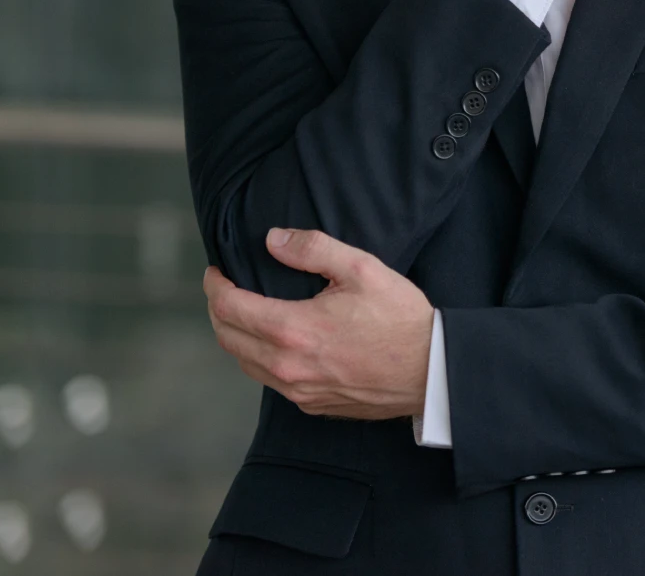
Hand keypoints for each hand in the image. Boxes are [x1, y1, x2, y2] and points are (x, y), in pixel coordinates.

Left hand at [203, 228, 433, 420]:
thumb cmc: (399, 319)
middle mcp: (286, 366)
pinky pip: (270, 382)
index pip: (229, 308)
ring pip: (245, 364)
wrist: (430, 370)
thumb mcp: (362, 269)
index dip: (214, 287)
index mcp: (292, 329)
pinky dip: (260, 359)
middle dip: (218, 310)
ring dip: (235, 337)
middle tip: (224, 290)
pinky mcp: (312, 404)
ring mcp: (297, 390)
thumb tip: (273, 240)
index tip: (215, 273)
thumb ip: (314, 249)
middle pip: (227, 338)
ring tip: (243, 315)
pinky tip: (276, 344)